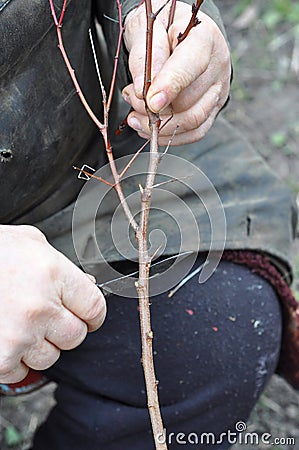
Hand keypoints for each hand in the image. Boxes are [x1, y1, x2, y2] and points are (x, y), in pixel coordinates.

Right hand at [0, 225, 105, 382]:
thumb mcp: (31, 242)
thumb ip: (62, 265)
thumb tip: (85, 283)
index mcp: (53, 275)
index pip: (95, 308)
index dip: (92, 314)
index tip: (88, 317)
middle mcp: (40, 308)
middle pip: (76, 336)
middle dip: (65, 329)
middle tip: (47, 318)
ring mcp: (19, 335)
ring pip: (50, 357)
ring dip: (39, 345)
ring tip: (21, 325)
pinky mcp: (0, 357)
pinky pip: (20, 371)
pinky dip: (14, 360)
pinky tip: (6, 338)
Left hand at [122, 1, 230, 145]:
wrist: (178, 34)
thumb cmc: (162, 29)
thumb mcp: (147, 28)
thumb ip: (143, 56)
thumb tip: (142, 91)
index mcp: (204, 37)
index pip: (192, 65)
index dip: (170, 86)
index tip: (150, 101)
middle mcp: (217, 65)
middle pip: (189, 101)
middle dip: (154, 109)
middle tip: (131, 98)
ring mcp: (218, 89)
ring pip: (192, 121)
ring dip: (159, 127)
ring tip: (136, 116)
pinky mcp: (213, 108)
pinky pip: (195, 132)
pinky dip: (169, 136)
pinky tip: (149, 129)